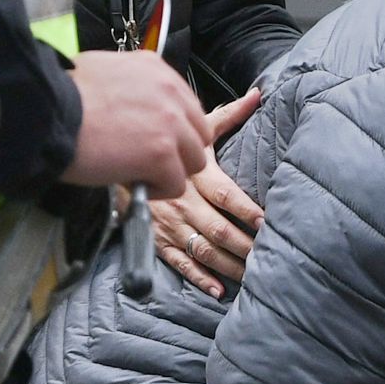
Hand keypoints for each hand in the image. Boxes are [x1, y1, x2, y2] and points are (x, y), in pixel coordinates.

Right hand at [63, 48, 207, 195]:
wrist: (44, 114)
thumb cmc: (60, 96)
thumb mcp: (101, 71)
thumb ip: (129, 86)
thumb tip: (131, 107)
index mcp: (154, 68)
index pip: (187, 106)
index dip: (171, 129)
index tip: (150, 140)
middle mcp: (169, 92)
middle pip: (197, 134)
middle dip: (176, 151)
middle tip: (145, 160)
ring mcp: (169, 123)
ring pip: (193, 162)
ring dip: (168, 172)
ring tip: (136, 172)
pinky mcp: (162, 154)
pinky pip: (176, 184)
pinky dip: (155, 191)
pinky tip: (130, 182)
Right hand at [153, 88, 266, 296]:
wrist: (114, 159)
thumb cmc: (162, 142)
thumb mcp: (193, 127)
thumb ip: (228, 116)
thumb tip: (257, 94)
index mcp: (193, 175)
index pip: (225, 195)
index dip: (247, 210)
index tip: (268, 222)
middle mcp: (181, 202)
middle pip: (220, 229)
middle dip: (247, 245)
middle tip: (271, 256)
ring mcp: (168, 224)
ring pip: (204, 250)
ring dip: (230, 265)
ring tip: (255, 274)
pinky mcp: (156, 239)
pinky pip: (179, 263)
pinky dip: (199, 279)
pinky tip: (219, 289)